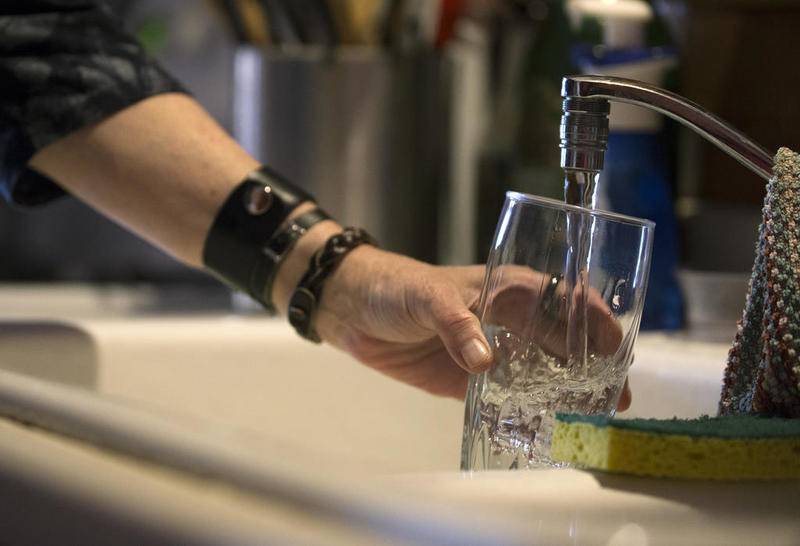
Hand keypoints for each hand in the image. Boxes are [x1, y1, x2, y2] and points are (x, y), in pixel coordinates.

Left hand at [314, 246, 632, 408]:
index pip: (564, 302)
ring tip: (594, 418)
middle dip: (593, 367)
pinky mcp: (471, 380)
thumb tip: (486, 362)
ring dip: (569, 392)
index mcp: (508, 290)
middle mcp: (510, 321)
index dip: (594, 322)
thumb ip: (457, 325)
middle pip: (564, 342)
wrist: (355, 310)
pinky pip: (508, 397)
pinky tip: (550, 426)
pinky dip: (530, 410)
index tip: (614, 350)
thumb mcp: (428, 297)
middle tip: (614, 398)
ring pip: (543, 372)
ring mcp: (494, 352)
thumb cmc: (397, 288)